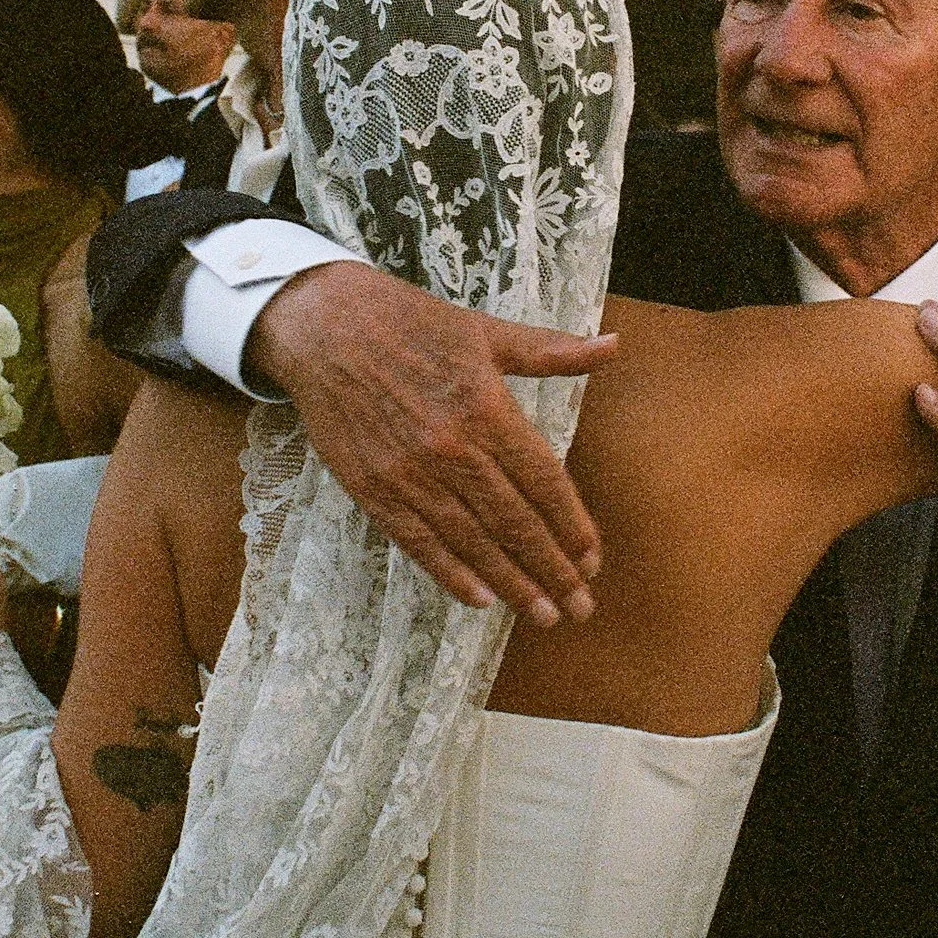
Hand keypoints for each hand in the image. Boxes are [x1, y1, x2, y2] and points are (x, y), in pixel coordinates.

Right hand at [247, 261, 615, 623]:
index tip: (593, 559)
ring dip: (511, 584)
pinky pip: (419, 542)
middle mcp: (453, 449)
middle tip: (580, 606)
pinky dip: (452, 574)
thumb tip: (613, 346)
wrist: (325, 326)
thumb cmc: (410, 323)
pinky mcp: (373, 489)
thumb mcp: (486, 330)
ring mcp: (410, 474)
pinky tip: (481, 600)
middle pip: (514, 523)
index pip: (543, 482)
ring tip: (542, 615)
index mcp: (487, 408)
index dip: (572, 525)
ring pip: (472, 542)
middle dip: (552, 570)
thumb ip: (552, 351)